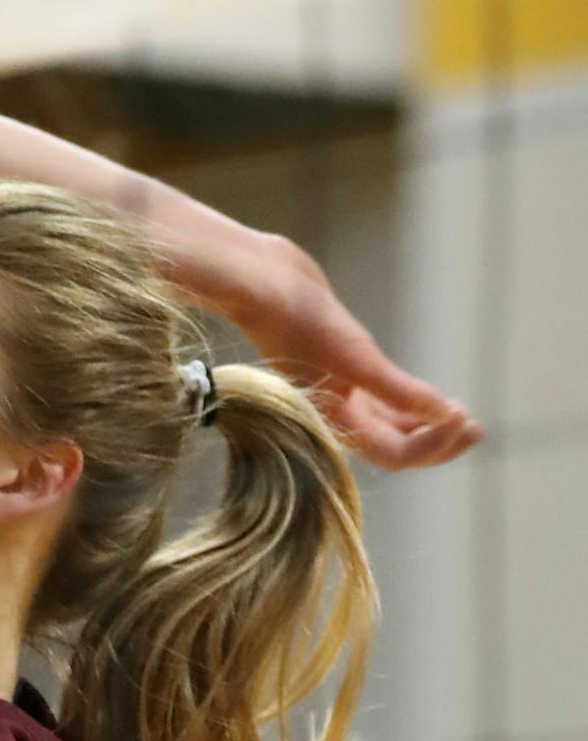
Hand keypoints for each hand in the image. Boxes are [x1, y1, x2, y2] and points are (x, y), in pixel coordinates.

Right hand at [232, 234, 483, 471]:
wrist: (263, 286)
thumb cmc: (300, 322)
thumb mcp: (354, 356)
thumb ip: (398, 391)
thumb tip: (444, 416)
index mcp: (336, 423)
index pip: (395, 454)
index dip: (432, 445)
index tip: (464, 417)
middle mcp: (338, 416)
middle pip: (395, 446)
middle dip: (437, 441)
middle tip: (478, 430)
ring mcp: (339, 394)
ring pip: (390, 425)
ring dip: (427, 425)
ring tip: (462, 416)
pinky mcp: (341, 370)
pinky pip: (382, 401)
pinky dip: (409, 404)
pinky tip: (430, 397)